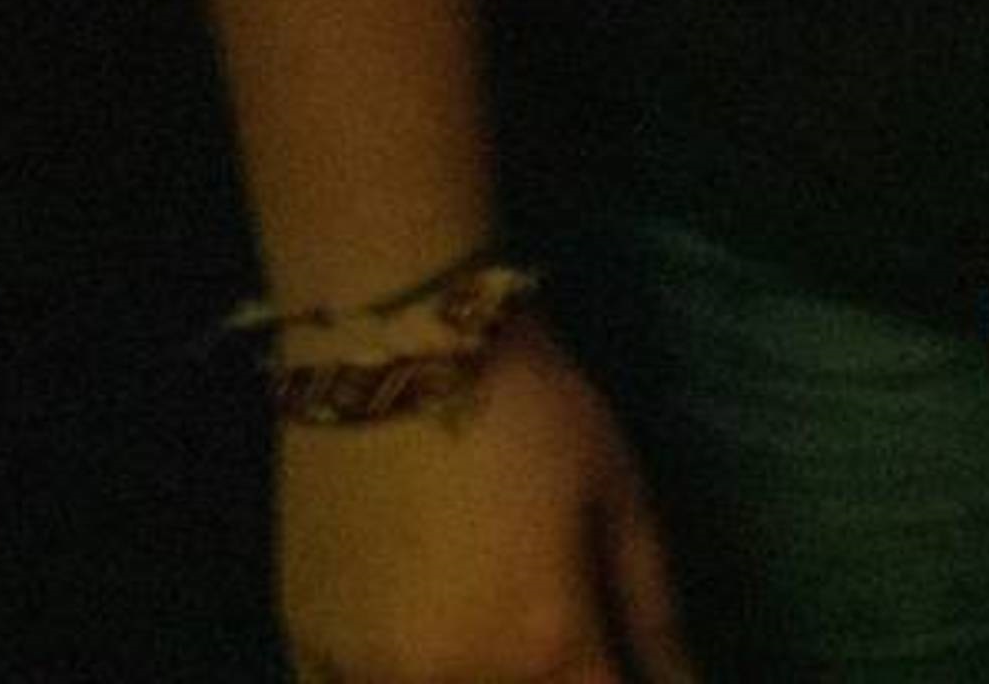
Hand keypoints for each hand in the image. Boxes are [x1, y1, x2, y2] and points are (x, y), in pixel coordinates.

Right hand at [275, 318, 692, 683]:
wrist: (393, 339)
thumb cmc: (526, 406)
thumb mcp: (617, 494)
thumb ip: (652, 611)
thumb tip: (683, 683)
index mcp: (544, 648)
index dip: (617, 682)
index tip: (610, 659)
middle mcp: (453, 682)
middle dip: (544, 678)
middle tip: (546, 636)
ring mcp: (368, 675)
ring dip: (472, 678)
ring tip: (487, 632)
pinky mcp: (306, 649)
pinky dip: (394, 681)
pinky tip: (416, 644)